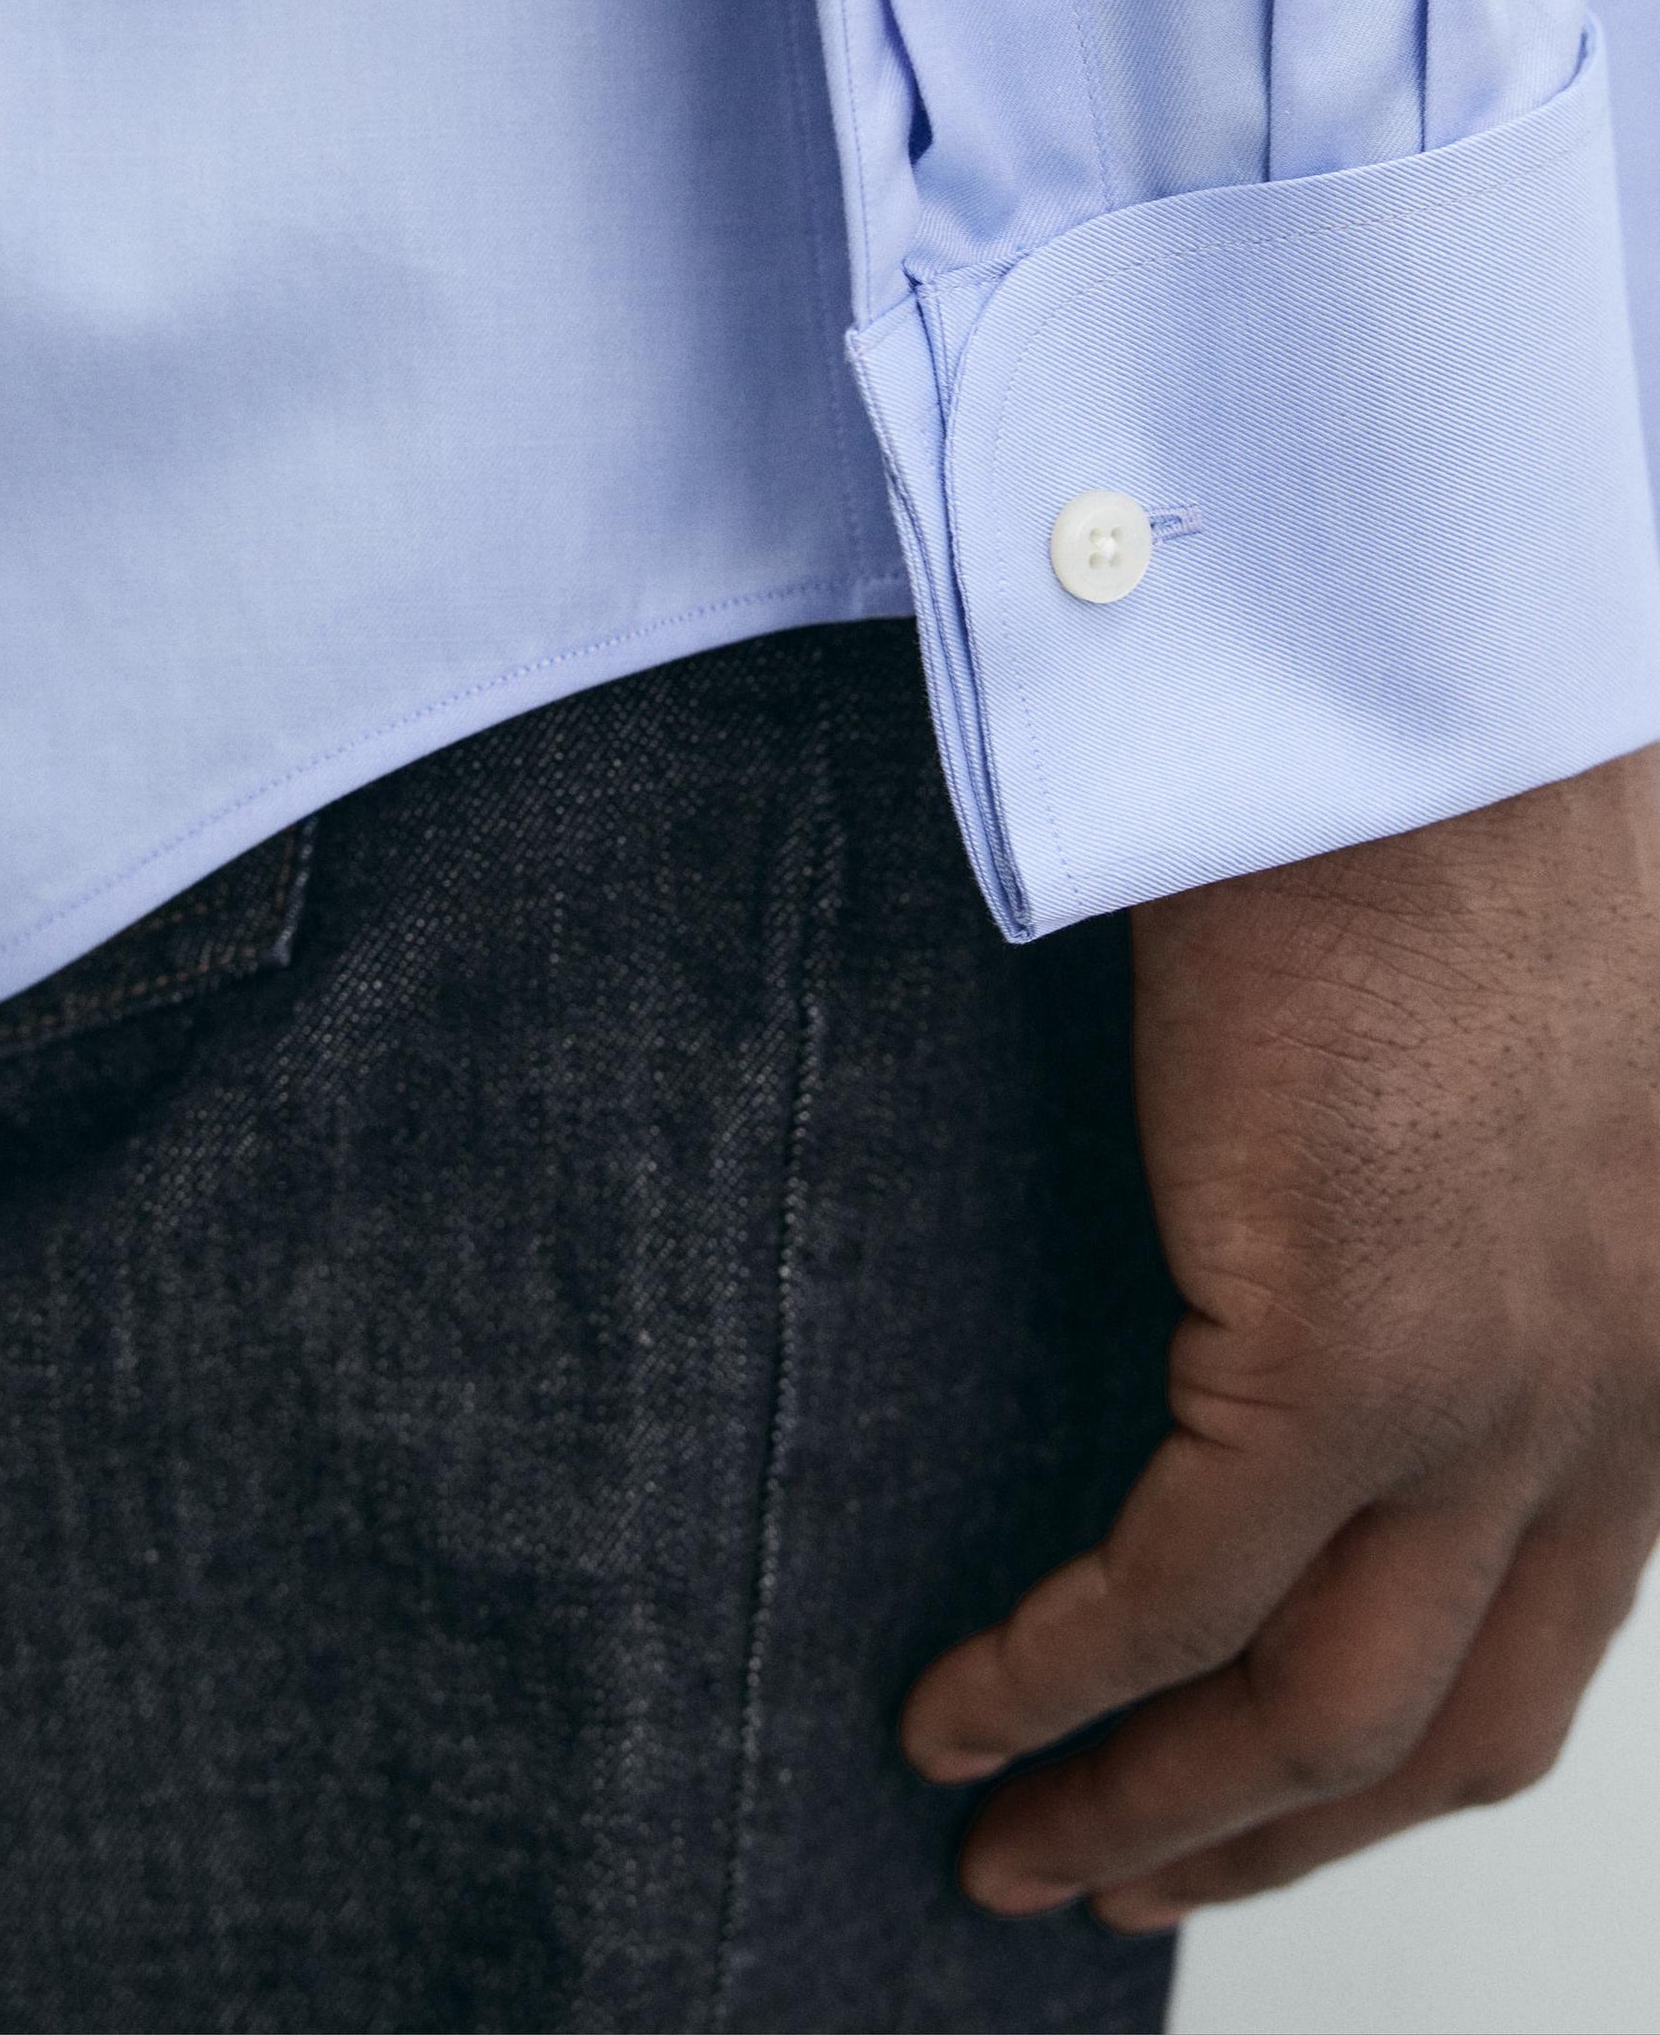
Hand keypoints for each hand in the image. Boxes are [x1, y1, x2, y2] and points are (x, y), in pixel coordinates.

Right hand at [899, 748, 1659, 1928]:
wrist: (1426, 692)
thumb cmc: (1463, 814)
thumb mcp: (1556, 1064)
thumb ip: (1506, 1217)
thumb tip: (1359, 1273)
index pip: (1549, 1631)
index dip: (1398, 1743)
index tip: (1278, 1779)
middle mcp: (1618, 1396)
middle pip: (1447, 1722)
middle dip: (1277, 1831)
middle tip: (1136, 1869)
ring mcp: (1495, 1389)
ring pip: (1320, 1713)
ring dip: (1160, 1811)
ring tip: (1025, 1842)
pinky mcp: (1344, 1346)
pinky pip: (1172, 1591)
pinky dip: (1059, 1677)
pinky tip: (967, 1703)